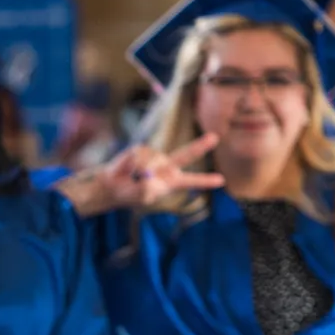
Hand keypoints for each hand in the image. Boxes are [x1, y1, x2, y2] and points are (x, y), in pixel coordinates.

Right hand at [61, 132, 223, 215]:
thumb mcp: (142, 197)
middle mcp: (166, 166)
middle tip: (215, 137)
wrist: (113, 186)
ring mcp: (154, 156)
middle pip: (186, 154)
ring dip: (141, 173)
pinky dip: (132, 167)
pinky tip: (127, 171)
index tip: (221, 181)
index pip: (191, 181)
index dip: (205, 181)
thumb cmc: (130, 195)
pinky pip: (139, 158)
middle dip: (200, 146)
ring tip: (132, 180)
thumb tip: (149, 173)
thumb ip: (149, 188)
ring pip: (153, 162)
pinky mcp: (141, 149)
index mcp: (171, 182)